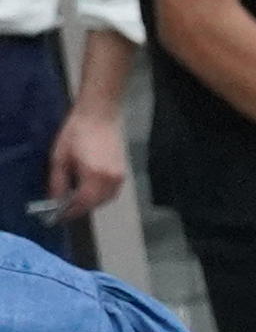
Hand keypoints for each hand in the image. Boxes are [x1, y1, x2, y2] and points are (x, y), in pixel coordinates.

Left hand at [41, 100, 120, 220]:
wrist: (99, 115)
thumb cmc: (76, 132)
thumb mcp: (60, 157)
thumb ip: (58, 182)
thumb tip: (56, 200)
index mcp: (94, 176)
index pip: (82, 203)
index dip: (69, 212)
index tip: (57, 216)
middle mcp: (110, 181)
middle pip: (95, 204)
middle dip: (79, 208)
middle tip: (64, 208)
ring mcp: (120, 177)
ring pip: (105, 200)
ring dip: (90, 202)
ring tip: (75, 199)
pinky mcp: (123, 173)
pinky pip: (111, 192)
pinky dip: (99, 195)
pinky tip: (88, 189)